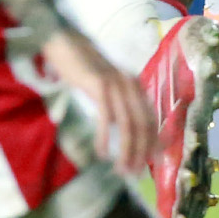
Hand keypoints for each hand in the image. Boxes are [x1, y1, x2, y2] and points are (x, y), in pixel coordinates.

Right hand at [38, 26, 151, 178]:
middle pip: (142, 125)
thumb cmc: (84, 68)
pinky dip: (106, 137)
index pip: (151, 119)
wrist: (65, 43)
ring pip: (128, 124)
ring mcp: (116, 84)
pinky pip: (107, 117)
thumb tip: (127, 132)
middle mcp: (131, 84)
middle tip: (134, 174)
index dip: (153, 142)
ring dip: (127, 150)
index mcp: (135, 85)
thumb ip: (118, 103)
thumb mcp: (107, 86)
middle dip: (141, 152)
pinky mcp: (100, 85)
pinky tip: (102, 152)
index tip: (152, 163)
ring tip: (121, 169)